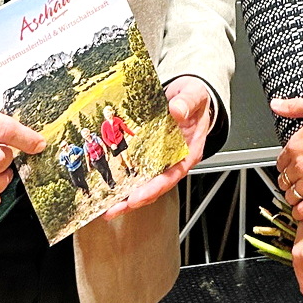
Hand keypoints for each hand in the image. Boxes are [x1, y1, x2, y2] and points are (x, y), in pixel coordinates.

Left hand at [102, 76, 214, 220]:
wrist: (189, 94)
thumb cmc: (195, 98)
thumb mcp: (195, 94)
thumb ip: (188, 102)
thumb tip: (177, 110)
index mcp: (190, 150)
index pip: (173, 175)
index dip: (155, 188)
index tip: (138, 196)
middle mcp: (175, 159)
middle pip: (155, 185)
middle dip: (135, 199)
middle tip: (114, 208)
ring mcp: (161, 158)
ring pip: (145, 182)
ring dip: (126, 195)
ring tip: (107, 206)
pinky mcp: (149, 152)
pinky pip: (137, 168)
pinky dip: (124, 179)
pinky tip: (109, 185)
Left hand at [270, 94, 302, 220]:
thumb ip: (293, 106)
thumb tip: (276, 104)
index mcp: (295, 145)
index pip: (280, 163)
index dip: (286, 166)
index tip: (292, 168)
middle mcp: (300, 165)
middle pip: (285, 180)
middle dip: (289, 181)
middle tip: (297, 182)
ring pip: (292, 195)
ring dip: (294, 196)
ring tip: (301, 196)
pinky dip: (301, 212)